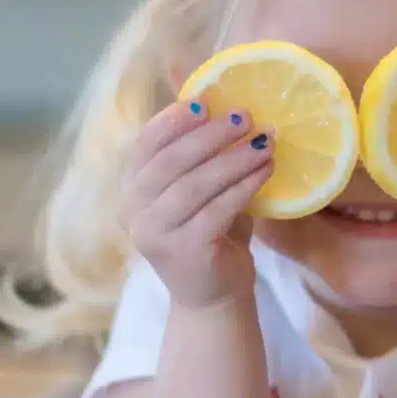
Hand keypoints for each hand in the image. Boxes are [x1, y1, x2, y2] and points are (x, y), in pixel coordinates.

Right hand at [126, 100, 273, 308]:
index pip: (145, 145)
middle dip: (210, 135)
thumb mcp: (195, 191)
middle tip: (245, 116)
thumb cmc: (206, 233)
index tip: (206, 101)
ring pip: (194, 184)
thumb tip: (222, 105)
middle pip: (170, 161)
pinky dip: (244, 186)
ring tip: (264, 142)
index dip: (174, 120)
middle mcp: (133, 211)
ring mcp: (155, 233)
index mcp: (131, 190)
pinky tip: (265, 171)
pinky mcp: (184, 250)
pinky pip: (217, 209)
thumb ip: (196, 156)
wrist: (212, 295)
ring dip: (233, 159)